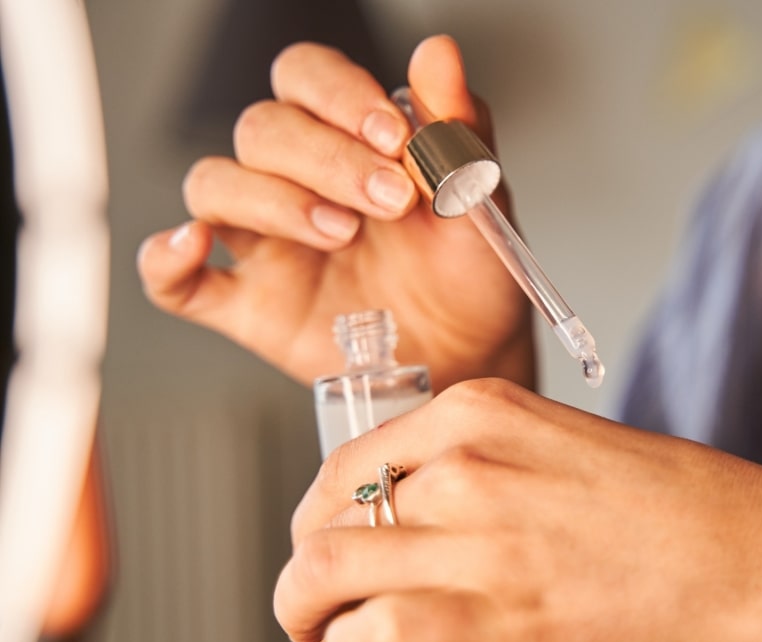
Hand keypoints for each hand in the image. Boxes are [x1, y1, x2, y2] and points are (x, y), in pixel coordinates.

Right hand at [137, 36, 534, 391]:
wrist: (471, 351)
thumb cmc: (468, 272)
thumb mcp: (477, 197)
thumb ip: (456, 126)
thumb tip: (439, 52)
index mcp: (346, 139)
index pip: (305, 78)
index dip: (338, 96)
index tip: (392, 136)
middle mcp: (297, 181)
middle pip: (262, 129)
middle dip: (325, 158)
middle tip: (391, 200)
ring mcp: (265, 242)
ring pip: (214, 185)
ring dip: (271, 201)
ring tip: (341, 233)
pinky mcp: (248, 304)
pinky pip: (173, 279)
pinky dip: (166, 259)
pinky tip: (194, 250)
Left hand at [274, 379, 761, 641]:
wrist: (752, 561)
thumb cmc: (669, 508)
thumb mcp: (558, 446)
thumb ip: (477, 466)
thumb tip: (406, 514)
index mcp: (480, 410)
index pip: (347, 461)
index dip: (321, 513)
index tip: (327, 544)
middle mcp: (465, 465)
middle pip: (323, 518)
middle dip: (305, 569)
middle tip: (315, 603)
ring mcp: (477, 542)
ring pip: (322, 574)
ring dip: (307, 614)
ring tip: (327, 636)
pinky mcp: (494, 626)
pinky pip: (369, 640)